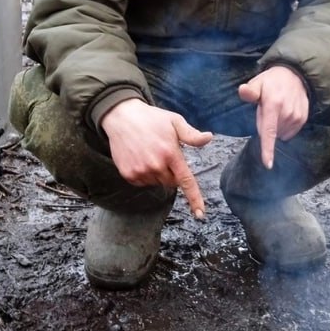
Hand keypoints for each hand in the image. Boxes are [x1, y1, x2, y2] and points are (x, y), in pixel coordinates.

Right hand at [100, 98, 212, 217]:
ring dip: (157, 173)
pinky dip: (145, 174)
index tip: (200, 214)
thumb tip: (208, 138)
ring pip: (157, 182)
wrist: (121, 116)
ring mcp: (140, 171)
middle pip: (171, 182)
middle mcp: (155, 165)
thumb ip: (191, 135)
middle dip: (171, 171)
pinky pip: (143, 182)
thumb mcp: (174, 121)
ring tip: (150, 152)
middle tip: (163, 152)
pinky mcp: (128, 174)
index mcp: (170, 153)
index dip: (194, 198)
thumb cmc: (151, 118)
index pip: (186, 181)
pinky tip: (140, 157)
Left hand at [237, 66, 308, 168]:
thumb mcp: (258, 82)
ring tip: (277, 109)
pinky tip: (284, 114)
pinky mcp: (303, 119)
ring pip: (280, 134)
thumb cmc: (271, 81)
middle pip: (272, 133)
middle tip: (267, 109)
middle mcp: (287, 112)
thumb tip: (243, 91)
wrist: (294, 75)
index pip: (269, 132)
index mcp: (273, 105)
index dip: (268, 150)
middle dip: (265, 125)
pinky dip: (284, 127)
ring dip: (276, 126)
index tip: (268, 164)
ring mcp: (297, 116)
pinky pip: (290, 132)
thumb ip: (250, 91)